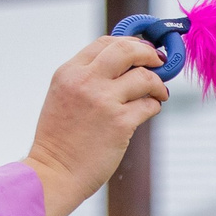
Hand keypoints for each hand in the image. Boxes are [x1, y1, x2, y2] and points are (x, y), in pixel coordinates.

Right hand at [24, 35, 169, 215]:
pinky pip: (149, 105)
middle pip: (127, 51)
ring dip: (158, 83)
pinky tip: (151, 109)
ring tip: (160, 92)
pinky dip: (155, 105)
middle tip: (159, 62)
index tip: (141, 51)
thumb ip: (86, 78)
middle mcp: (86, 81)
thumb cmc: (60, 140)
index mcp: (70, 72)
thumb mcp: (63, 96)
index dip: (129, 43)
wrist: (55, 172)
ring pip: (144, 77)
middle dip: (149, 54)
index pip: (105, 43)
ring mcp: (104, 101)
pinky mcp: (120, 123)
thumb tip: (124, 67)